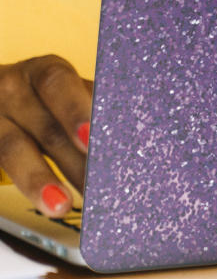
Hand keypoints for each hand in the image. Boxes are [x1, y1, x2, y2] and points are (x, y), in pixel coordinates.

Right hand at [0, 56, 90, 217]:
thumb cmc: (47, 100)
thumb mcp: (69, 94)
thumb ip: (97, 108)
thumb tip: (141, 139)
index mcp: (44, 72)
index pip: (58, 85)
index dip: (75, 110)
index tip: (92, 137)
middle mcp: (13, 90)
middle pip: (44, 127)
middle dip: (74, 162)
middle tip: (97, 188)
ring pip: (13, 149)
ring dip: (39, 180)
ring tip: (61, 206)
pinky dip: (23, 186)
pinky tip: (41, 202)